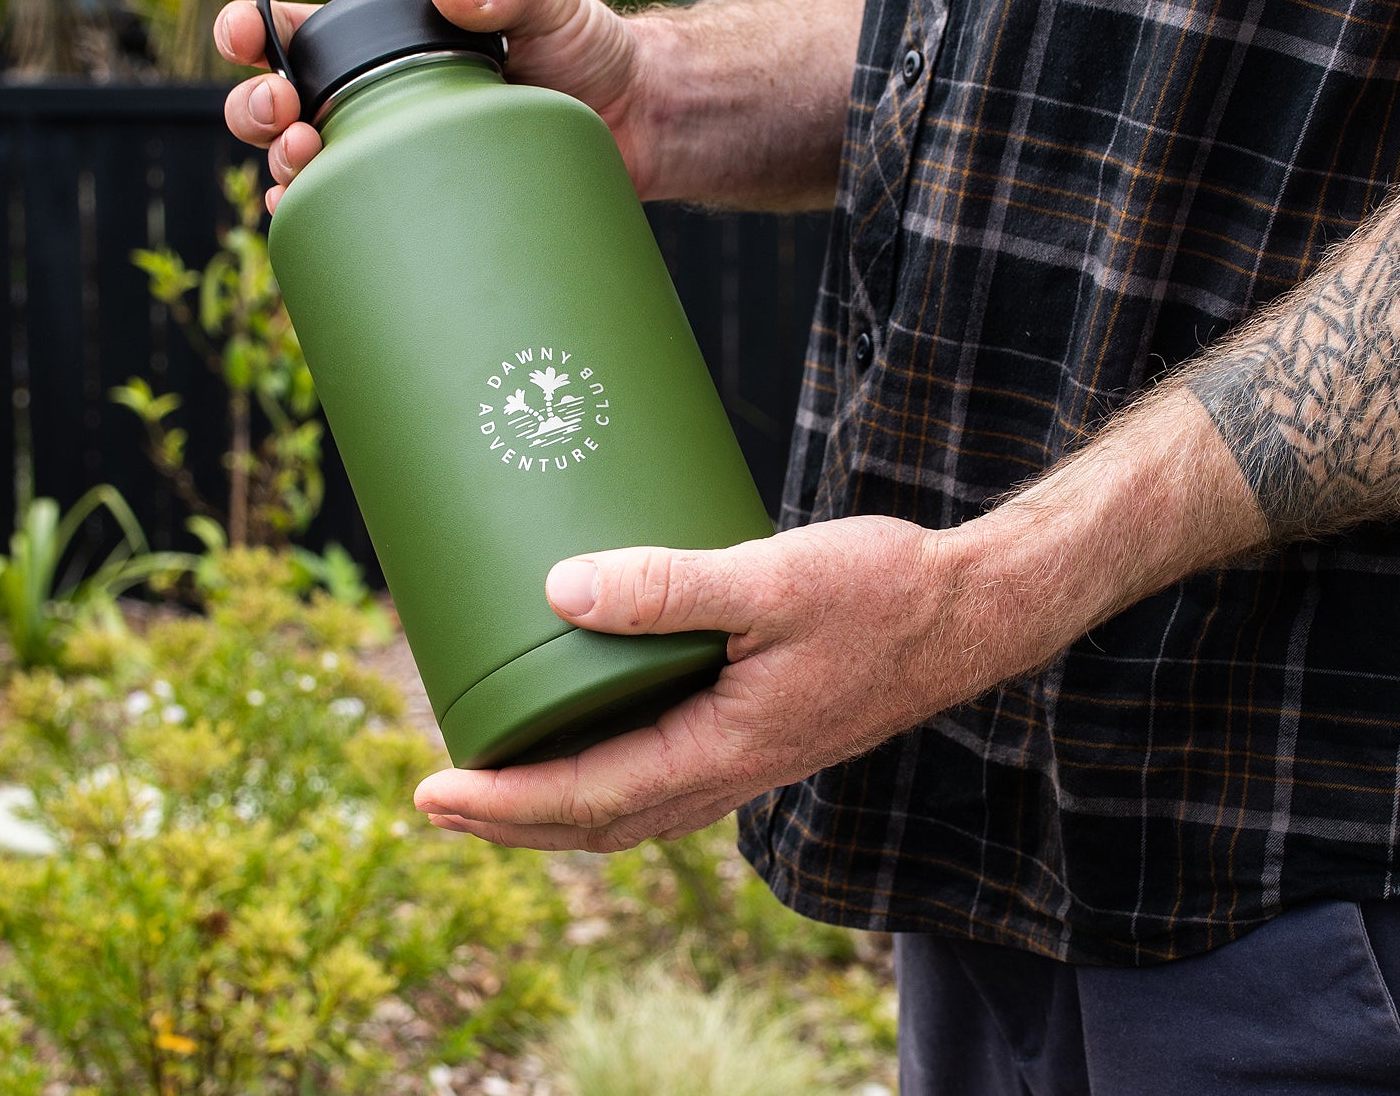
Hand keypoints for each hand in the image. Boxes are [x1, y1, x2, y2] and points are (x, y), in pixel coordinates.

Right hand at [214, 0, 658, 212]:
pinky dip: (317, 225)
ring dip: (282, 168)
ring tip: (304, 162)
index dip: (253, 30)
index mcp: (389, 41)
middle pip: (280, 106)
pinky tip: (308, 223)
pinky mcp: (424, 209)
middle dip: (257, 108)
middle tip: (285, 110)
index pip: (299, 31)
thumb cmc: (592, 49)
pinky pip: (351, 222)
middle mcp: (378, 100)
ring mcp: (396, 158)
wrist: (642, 124)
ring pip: (304, 169)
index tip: (242, 35)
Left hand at [411, 515, 1027, 851]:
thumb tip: (559, 588)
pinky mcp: (758, 733)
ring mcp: (745, 759)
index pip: (585, 798)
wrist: (969, 611)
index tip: (430, 789)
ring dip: (549, 809)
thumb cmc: (881, 590)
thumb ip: (670, 583)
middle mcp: (728, 772)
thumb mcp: (773, 577)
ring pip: (628, 810)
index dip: (499, 802)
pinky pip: (661, 780)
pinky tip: (585, 743)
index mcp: (723, 749)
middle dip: (506, 820)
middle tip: (431, 798)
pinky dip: (603, 781)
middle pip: (594, 823)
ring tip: (487, 785)